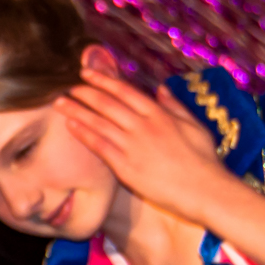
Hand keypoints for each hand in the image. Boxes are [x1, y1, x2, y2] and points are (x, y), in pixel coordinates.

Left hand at [56, 69, 237, 225]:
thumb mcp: (194, 126)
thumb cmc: (203, 160)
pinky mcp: (126, 167)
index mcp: (160, 114)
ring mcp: (133, 146)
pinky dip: (84, 134)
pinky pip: (100, 146)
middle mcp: (144, 126)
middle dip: (85, 93)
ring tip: (59, 103)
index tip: (87, 74)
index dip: (103, 81)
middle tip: (67, 87)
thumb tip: (161, 88)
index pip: (125, 91)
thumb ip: (175, 105)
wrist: (204, 190)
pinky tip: (70, 126)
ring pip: (99, 122)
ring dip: (77, 110)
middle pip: (107, 103)